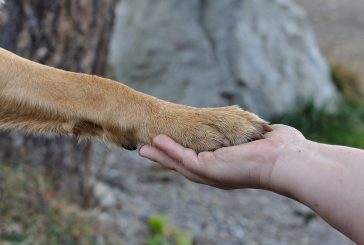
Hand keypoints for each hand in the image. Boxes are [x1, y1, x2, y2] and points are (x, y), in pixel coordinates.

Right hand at [139, 124, 304, 189]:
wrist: (288, 160)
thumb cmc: (281, 149)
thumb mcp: (259, 139)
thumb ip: (253, 134)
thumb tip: (263, 129)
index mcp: (226, 166)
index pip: (199, 159)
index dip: (183, 153)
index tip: (170, 145)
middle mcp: (215, 173)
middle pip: (184, 164)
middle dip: (165, 157)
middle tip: (146, 150)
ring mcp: (210, 173)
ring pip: (179, 163)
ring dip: (161, 155)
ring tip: (144, 148)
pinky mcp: (208, 168)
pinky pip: (182, 158)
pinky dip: (168, 150)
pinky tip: (156, 142)